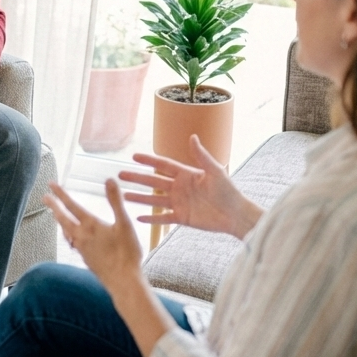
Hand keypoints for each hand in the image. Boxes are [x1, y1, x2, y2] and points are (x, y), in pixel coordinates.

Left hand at [44, 179, 176, 356]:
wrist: (123, 281)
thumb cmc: (126, 253)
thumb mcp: (124, 224)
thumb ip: (116, 201)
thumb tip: (110, 180)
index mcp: (90, 225)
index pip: (72, 206)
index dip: (61, 194)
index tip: (50, 185)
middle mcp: (82, 236)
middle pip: (63, 219)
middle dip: (54, 207)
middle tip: (45, 198)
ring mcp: (82, 249)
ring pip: (66, 232)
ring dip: (60, 222)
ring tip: (57, 216)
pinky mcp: (86, 259)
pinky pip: (73, 243)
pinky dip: (69, 235)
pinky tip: (73, 237)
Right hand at [118, 134, 262, 239]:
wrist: (236, 214)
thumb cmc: (229, 191)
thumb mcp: (215, 171)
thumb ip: (201, 156)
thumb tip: (192, 136)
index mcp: (186, 175)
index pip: (163, 165)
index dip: (148, 161)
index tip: (134, 157)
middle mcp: (179, 188)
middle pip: (153, 182)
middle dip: (137, 178)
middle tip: (119, 175)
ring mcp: (179, 203)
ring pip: (154, 200)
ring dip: (139, 198)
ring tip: (123, 196)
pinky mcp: (182, 218)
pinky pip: (163, 219)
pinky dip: (151, 219)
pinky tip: (137, 218)